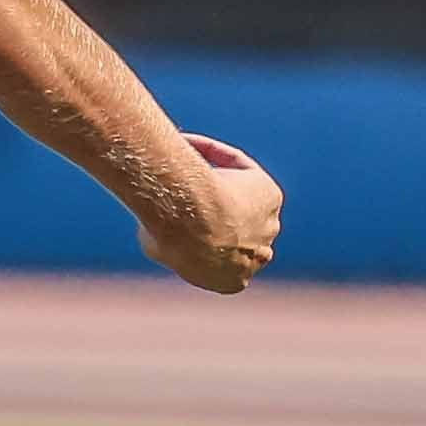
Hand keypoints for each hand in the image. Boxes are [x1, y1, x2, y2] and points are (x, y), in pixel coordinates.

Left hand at [139, 134, 281, 292]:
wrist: (197, 218)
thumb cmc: (171, 235)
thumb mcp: (154, 245)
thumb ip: (161, 239)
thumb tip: (155, 220)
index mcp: (231, 282)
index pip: (219, 266)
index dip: (200, 244)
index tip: (180, 224)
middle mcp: (258, 258)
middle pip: (237, 235)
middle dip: (215, 215)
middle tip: (184, 192)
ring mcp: (269, 227)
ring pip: (244, 203)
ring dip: (220, 184)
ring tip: (183, 167)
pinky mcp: (271, 197)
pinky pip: (242, 171)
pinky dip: (217, 156)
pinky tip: (186, 144)